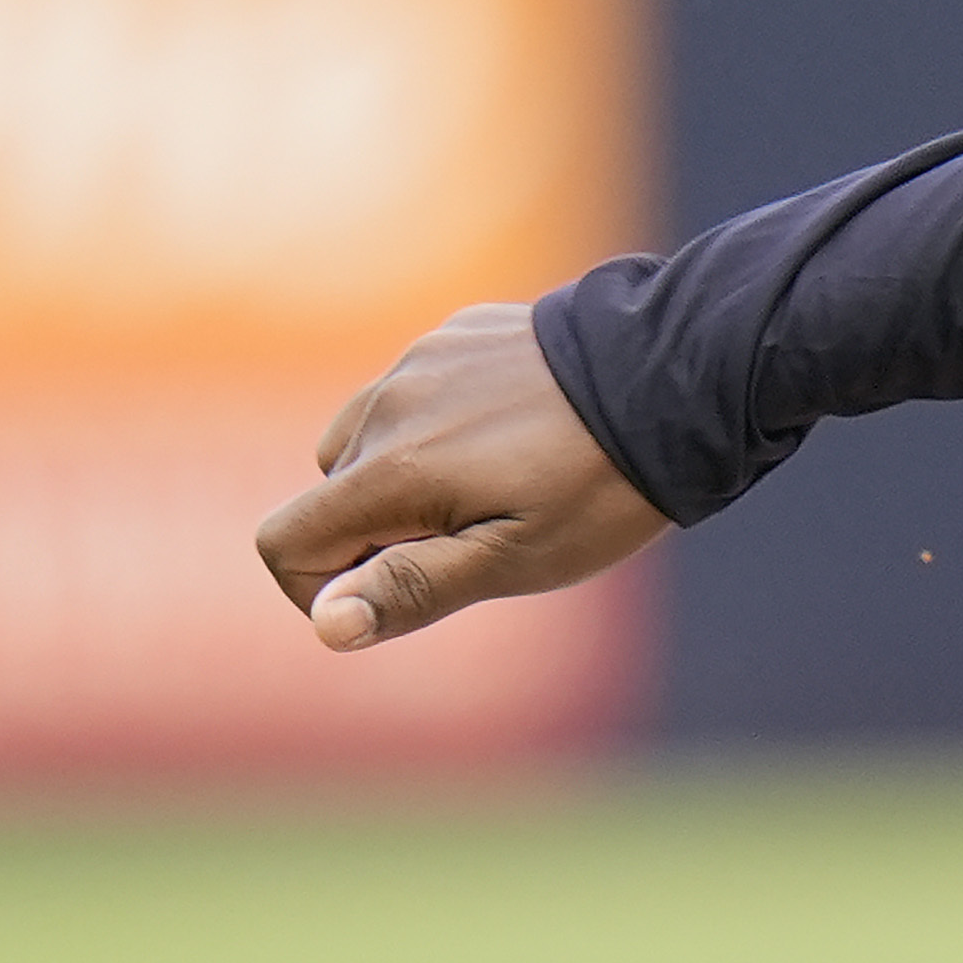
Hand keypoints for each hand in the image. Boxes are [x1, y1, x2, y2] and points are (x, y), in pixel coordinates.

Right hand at [257, 302, 671, 648]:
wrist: (678, 380)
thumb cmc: (601, 489)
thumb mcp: (516, 559)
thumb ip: (414, 588)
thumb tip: (328, 625)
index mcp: (390, 471)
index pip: (285, 542)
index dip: (322, 589)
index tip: (400, 595)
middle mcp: (385, 407)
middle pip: (330, 494)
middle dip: (381, 532)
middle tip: (486, 537)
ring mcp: (417, 362)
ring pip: (367, 441)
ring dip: (408, 478)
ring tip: (506, 486)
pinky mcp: (453, 337)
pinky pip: (414, 394)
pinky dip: (441, 427)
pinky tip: (520, 433)